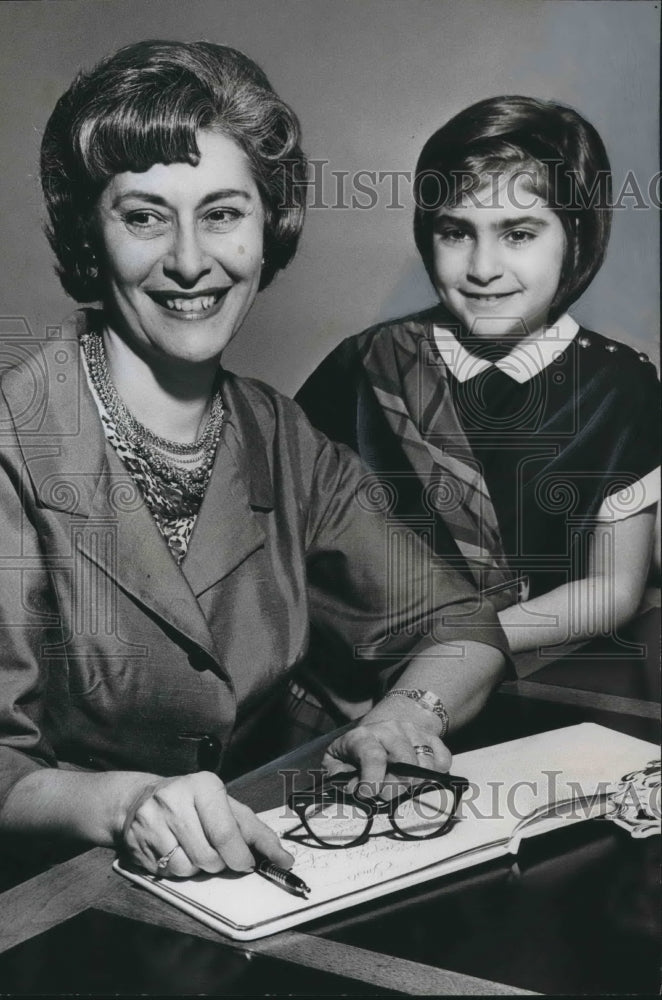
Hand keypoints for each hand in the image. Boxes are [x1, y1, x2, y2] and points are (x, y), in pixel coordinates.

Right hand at [121, 771, 292, 877]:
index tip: (249, 864)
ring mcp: (151, 821)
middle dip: (221, 864)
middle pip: (209, 857)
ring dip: (198, 868)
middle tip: (220, 853)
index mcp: (204, 785)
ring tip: (193, 847)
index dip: (241, 856)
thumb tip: (283, 859)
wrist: (139, 798)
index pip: (226, 833)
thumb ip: (255, 831)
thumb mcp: (226, 806)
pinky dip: (177, 870)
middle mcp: (175, 799)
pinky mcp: (135, 843)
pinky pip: (167, 873)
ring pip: (188, 869)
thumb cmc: (193, 803)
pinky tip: (174, 850)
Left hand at [322, 698, 451, 795]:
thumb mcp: (337, 762)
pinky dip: (435, 774)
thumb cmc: (356, 753)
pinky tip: (418, 777)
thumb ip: (340, 777)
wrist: (379, 730)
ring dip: (414, 782)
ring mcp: (413, 732)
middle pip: (404, 761)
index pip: (373, 756)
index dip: (372, 781)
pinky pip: (443, 760)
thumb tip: (354, 788)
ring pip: (425, 763)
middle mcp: (390, 729)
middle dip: (395, 787)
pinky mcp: (431, 738)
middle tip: (385, 794)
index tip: (367, 794)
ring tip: (400, 785)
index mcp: (364, 735)